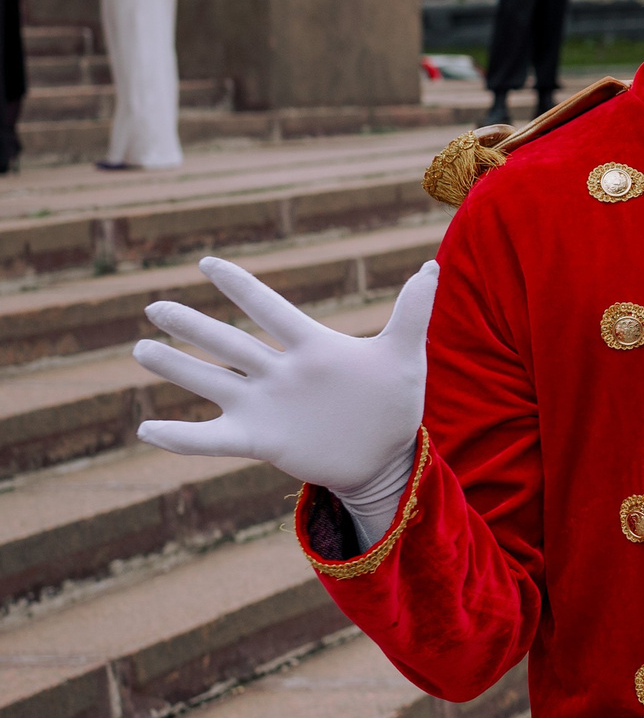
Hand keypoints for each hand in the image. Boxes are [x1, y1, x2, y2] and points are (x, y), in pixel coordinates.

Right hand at [133, 257, 438, 548]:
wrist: (385, 456)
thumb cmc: (393, 401)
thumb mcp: (405, 357)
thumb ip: (412, 312)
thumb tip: (430, 266)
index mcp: (311, 346)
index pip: (269, 309)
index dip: (239, 286)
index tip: (207, 262)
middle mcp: (279, 372)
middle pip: (228, 342)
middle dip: (191, 325)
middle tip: (154, 306)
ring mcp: (265, 405)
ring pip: (212, 382)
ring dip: (177, 367)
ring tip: (140, 349)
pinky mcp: (260, 441)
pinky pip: (212, 439)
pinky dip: (180, 437)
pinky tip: (147, 429)